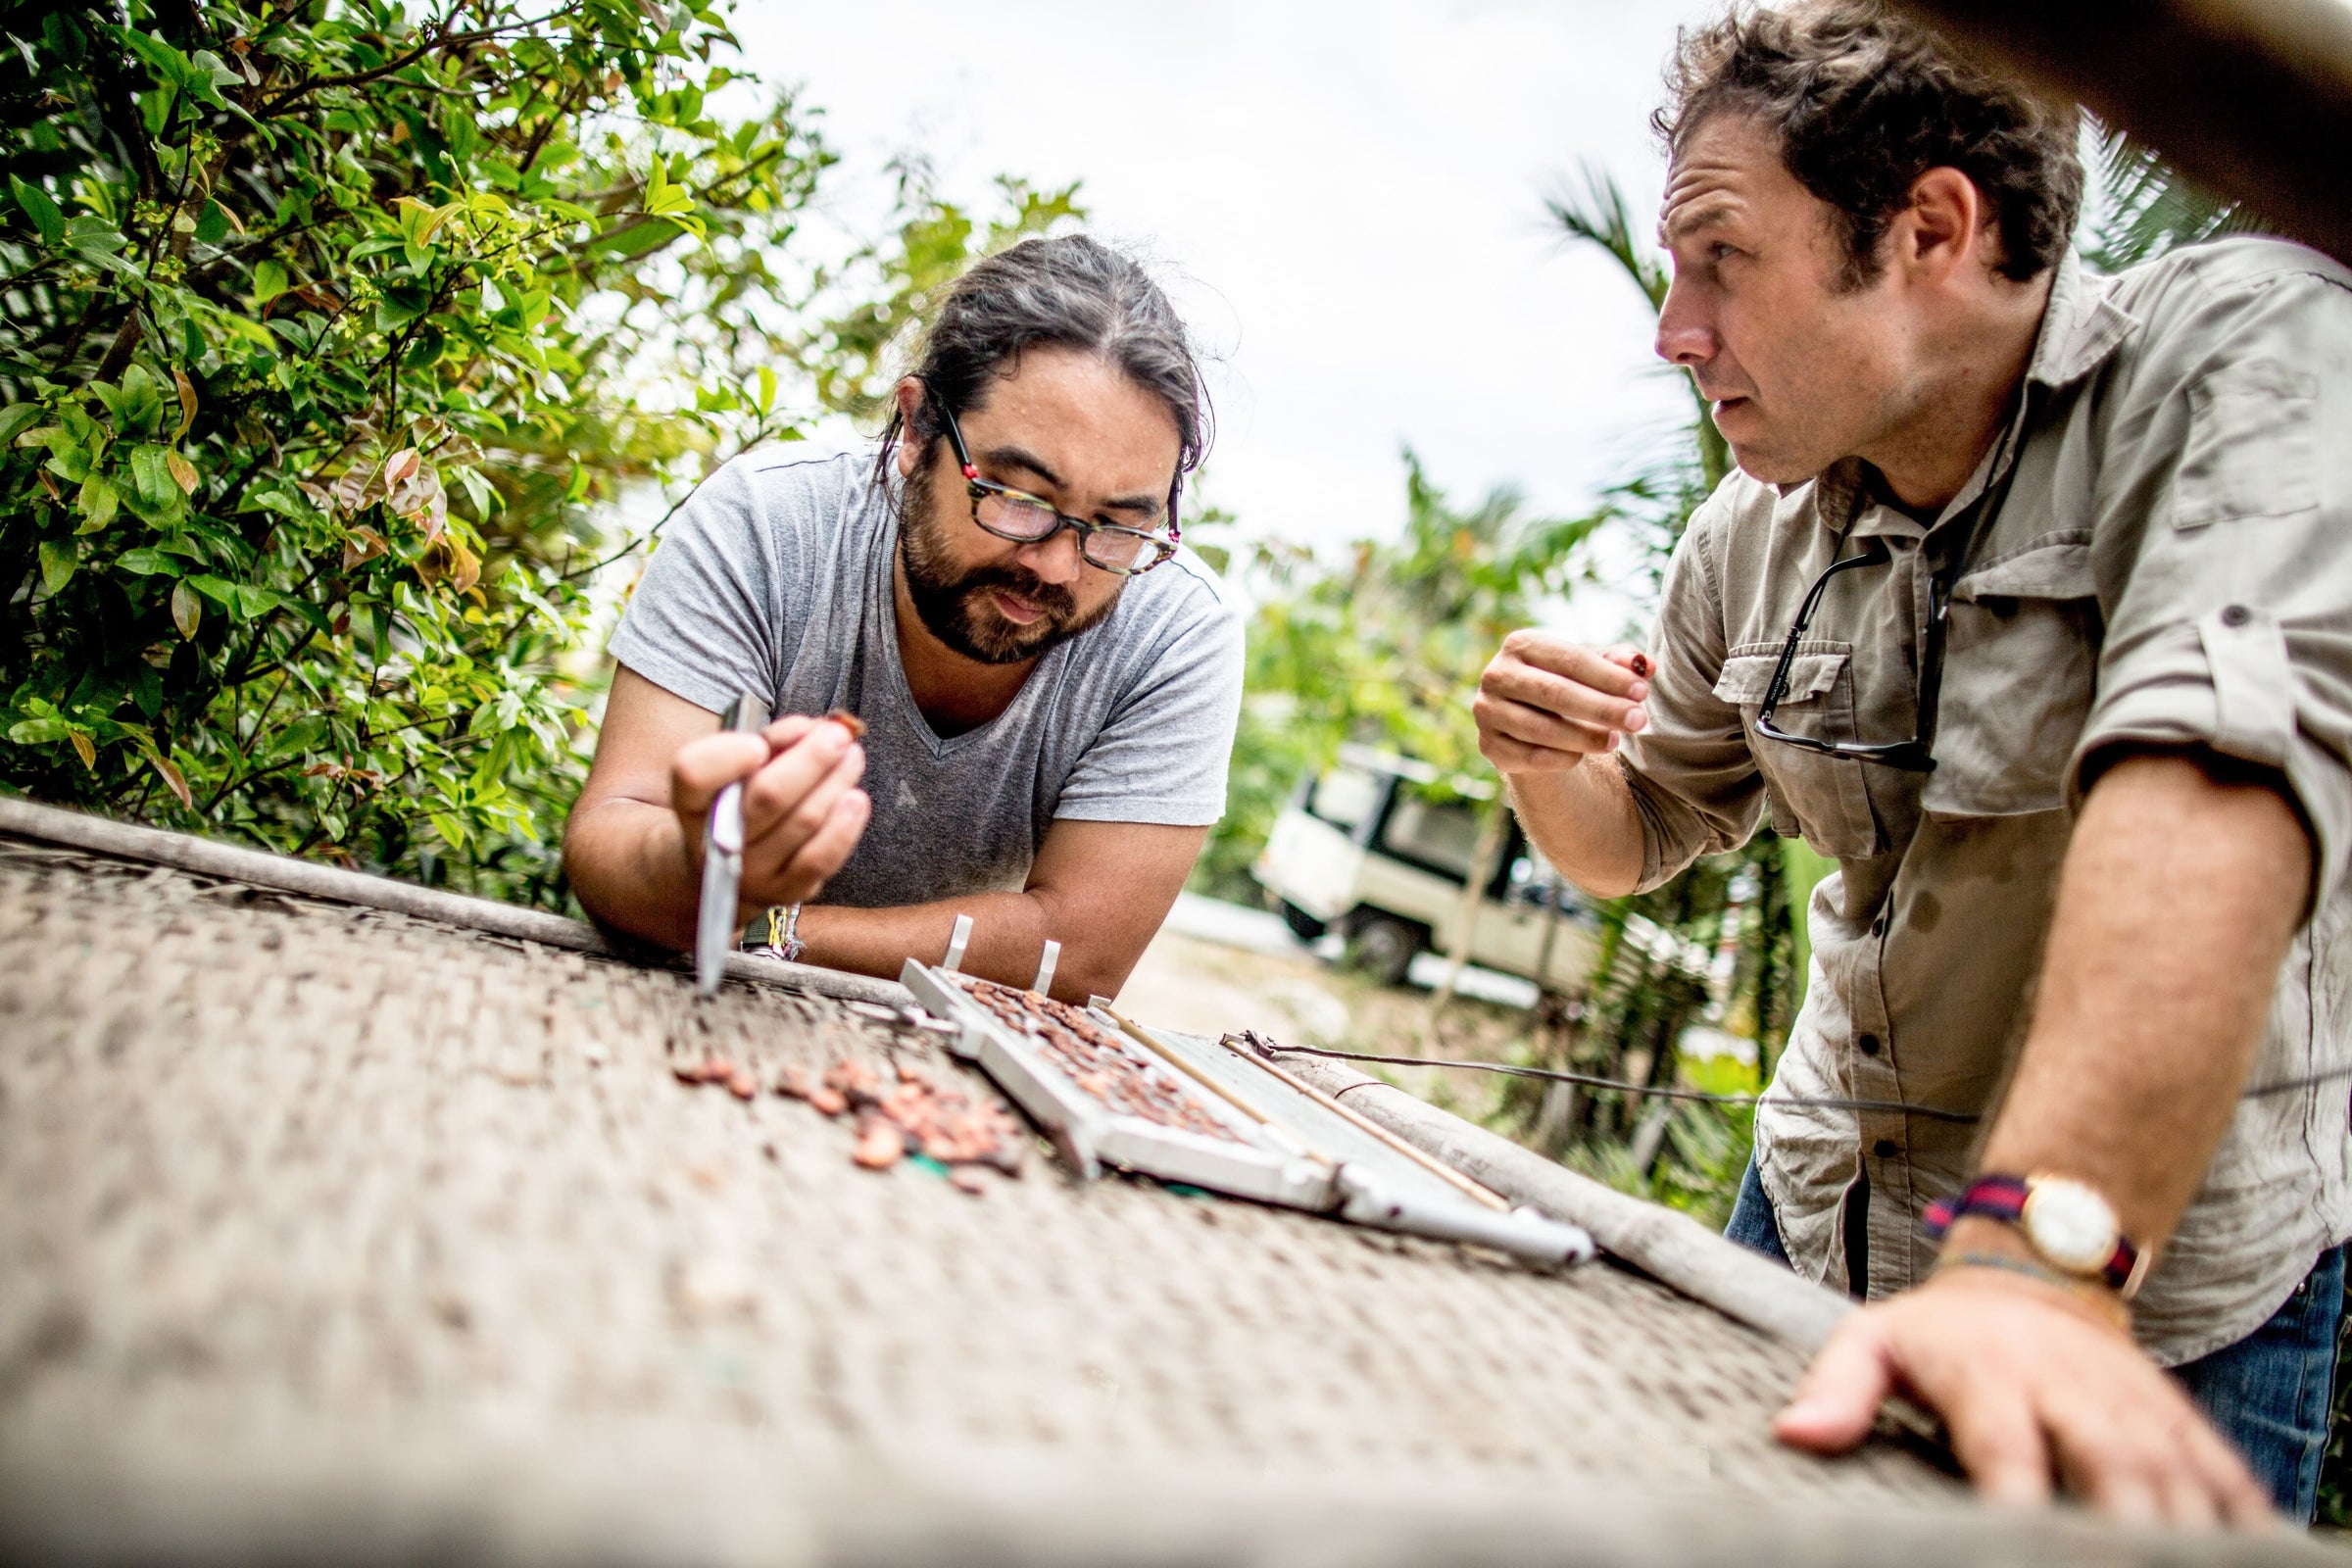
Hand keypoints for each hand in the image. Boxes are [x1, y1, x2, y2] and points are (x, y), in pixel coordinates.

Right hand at [669, 712, 870, 909]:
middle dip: (811, 759)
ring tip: (852, 757)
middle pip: (767, 796)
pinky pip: (820, 858)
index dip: (727, 756)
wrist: (728, 870)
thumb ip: (770, 741)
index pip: (694, 774)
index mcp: (692, 801)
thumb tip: (814, 729)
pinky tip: (856, 800)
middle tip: (837, 735)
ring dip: (836, 782)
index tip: (758, 743)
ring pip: (803, 821)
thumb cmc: (741, 802)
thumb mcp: (741, 768)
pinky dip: (844, 826)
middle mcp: (714, 841)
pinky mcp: (784, 891)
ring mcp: (750, 872)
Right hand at [1473, 630, 1651, 774]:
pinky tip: (1582, 755)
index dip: (1608, 677)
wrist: (1529, 720)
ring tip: (1616, 741)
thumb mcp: (1593, 668)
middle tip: (1638, 720)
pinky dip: (1561, 758)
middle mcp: (1496, 674)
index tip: (1642, 691)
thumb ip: (1619, 663)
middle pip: (1554, 693)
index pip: (1569, 659)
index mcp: (1520, 644)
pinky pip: (1530, 757)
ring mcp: (1487, 711)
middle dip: (1602, 708)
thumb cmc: (1567, 684)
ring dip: (1585, 737)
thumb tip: (1645, 665)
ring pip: (1541, 729)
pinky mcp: (1488, 745)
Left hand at [1774, 1263, 2271, 1527]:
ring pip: (2167, 1465)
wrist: (2031, 1272)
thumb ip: (1839, 1387)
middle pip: (2105, 1461)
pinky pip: (2217, 1465)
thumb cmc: (1942, 1332)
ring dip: (2180, 1517)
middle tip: (2113, 1562)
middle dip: (2118, 1517)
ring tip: (2173, 1561)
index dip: (2016, 1498)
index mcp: (1988, 1376)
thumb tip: (1795, 1434)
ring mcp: (2124, 1400)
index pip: (2004, 1447)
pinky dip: (2236, 1506)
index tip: (2014, 1534)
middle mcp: (2064, 1387)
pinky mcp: (2170, 1413)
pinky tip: (2243, 1546)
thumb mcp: (1874, 1339)